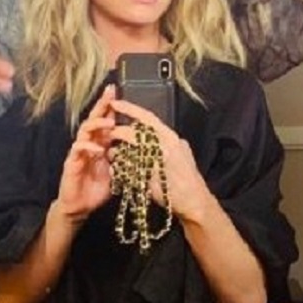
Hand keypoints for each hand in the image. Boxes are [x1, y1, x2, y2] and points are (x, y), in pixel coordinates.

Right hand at [56, 86, 116, 223]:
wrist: (79, 207)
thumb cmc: (97, 190)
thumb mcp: (117, 172)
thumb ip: (125, 159)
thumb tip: (143, 151)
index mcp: (101, 143)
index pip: (107, 120)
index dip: (112, 107)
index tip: (120, 93)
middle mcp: (89, 144)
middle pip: (95, 118)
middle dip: (103, 105)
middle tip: (111, 93)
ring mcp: (79, 152)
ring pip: (85, 130)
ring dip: (97, 124)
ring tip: (109, 122)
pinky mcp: (71, 162)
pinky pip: (78, 149)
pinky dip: (89, 147)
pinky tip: (99, 148)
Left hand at [110, 98, 209, 221]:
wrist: (193, 200)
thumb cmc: (189, 177)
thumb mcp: (184, 151)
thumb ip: (172, 140)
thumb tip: (161, 132)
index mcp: (170, 137)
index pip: (147, 117)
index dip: (129, 109)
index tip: (115, 103)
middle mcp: (162, 146)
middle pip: (133, 133)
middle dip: (118, 131)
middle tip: (109, 131)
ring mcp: (154, 162)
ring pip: (126, 150)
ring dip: (116, 151)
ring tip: (111, 152)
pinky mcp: (146, 178)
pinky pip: (126, 169)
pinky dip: (118, 167)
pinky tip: (115, 168)